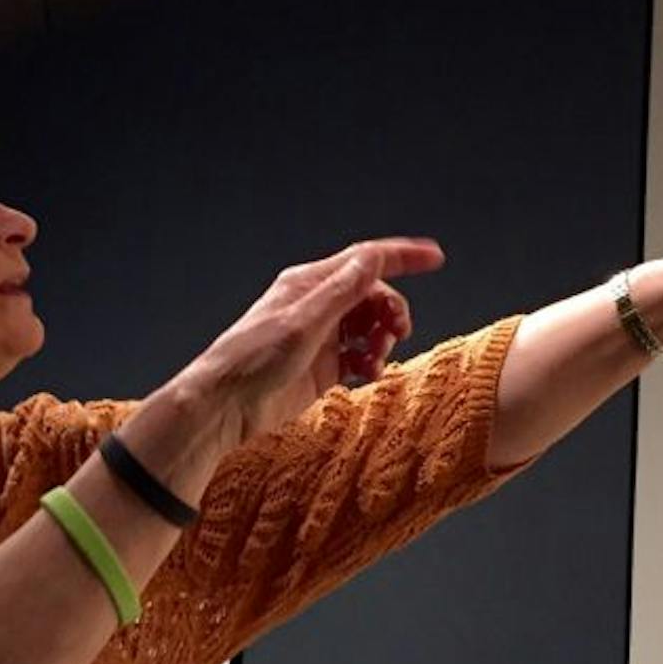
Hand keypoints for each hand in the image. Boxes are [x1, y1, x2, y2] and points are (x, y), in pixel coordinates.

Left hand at [187, 237, 443, 445]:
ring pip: (370, 327)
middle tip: (396, 332)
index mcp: (311, 284)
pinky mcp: (323, 367)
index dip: (403, 257)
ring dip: (382, 340)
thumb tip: (373, 258)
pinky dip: (371, 362)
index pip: (366, 260)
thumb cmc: (253, 359)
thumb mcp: (303, 322)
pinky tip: (367, 374)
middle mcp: (318, 306)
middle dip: (391, 311)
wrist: (227, 406)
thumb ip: (342, 291)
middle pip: (373, 296)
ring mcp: (322, 337)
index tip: (435, 258)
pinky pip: (360, 356)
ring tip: (375, 360)